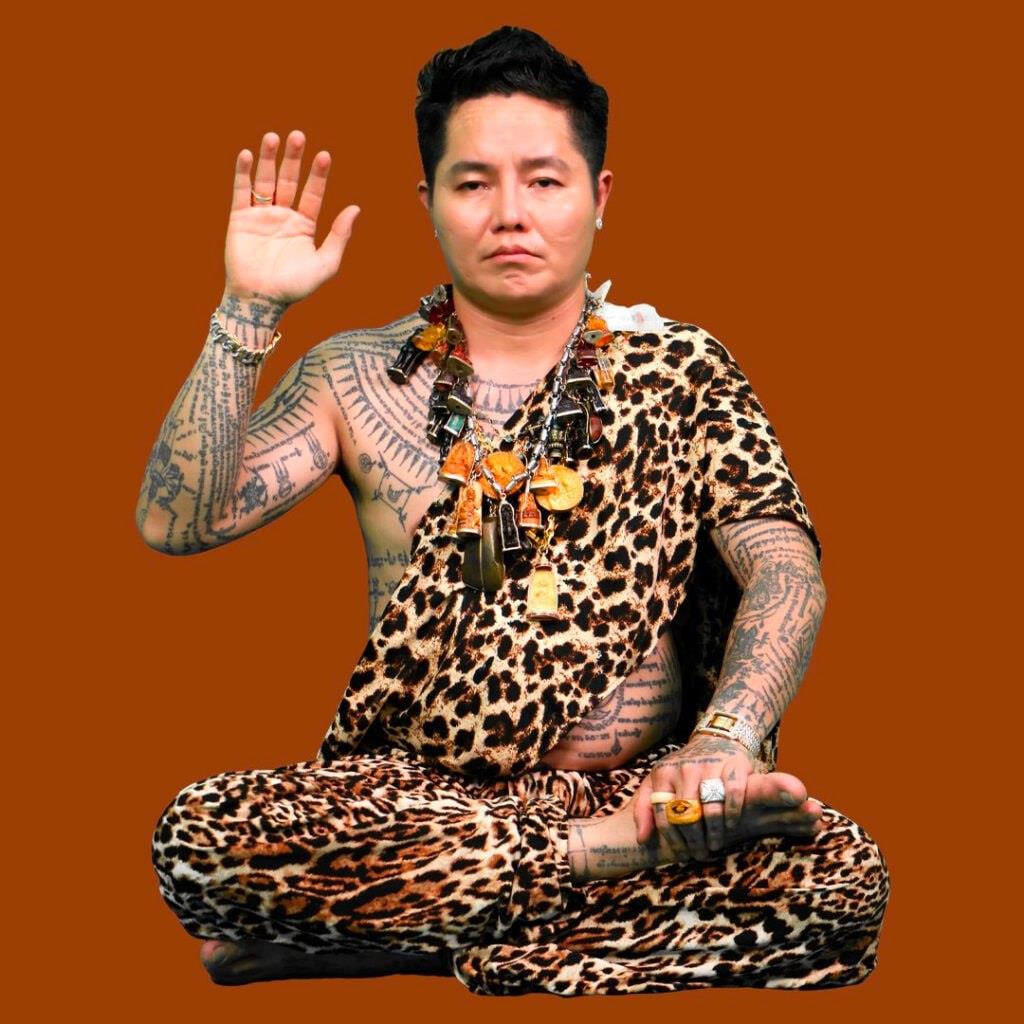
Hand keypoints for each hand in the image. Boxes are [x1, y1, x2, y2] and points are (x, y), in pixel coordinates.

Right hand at [223, 130, 360, 305]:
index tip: (324, 155)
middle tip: (298, 135)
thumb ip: (340, 236)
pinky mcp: (239, 219)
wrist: (261, 301)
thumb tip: (355, 208)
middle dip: (293, 158)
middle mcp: (283, 216)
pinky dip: (242, 173)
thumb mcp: (325, 264)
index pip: (313, 193)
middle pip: (289, 180)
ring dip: (268, 159)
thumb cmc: (295, 287)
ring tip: (273, 137)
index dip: (318, 174)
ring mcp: (261, 216)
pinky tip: (246, 155)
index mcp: (304, 225)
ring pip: (265, 180)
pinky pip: (241, 192)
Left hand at [630, 733, 753, 860]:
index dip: (673, 839)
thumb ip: (644, 808)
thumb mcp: (657, 782)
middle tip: (700, 854)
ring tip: (714, 845)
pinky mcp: (734, 765)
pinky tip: (731, 825)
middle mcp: (685, 769)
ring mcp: (710, 766)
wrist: (714, 739)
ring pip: (710, 808)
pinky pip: (734, 794)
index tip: (682, 855)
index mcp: (663, 774)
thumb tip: (641, 840)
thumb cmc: (682, 769)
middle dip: (693, 840)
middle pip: (687, 815)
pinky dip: (732, 813)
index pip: (664, 814)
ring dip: (713, 832)